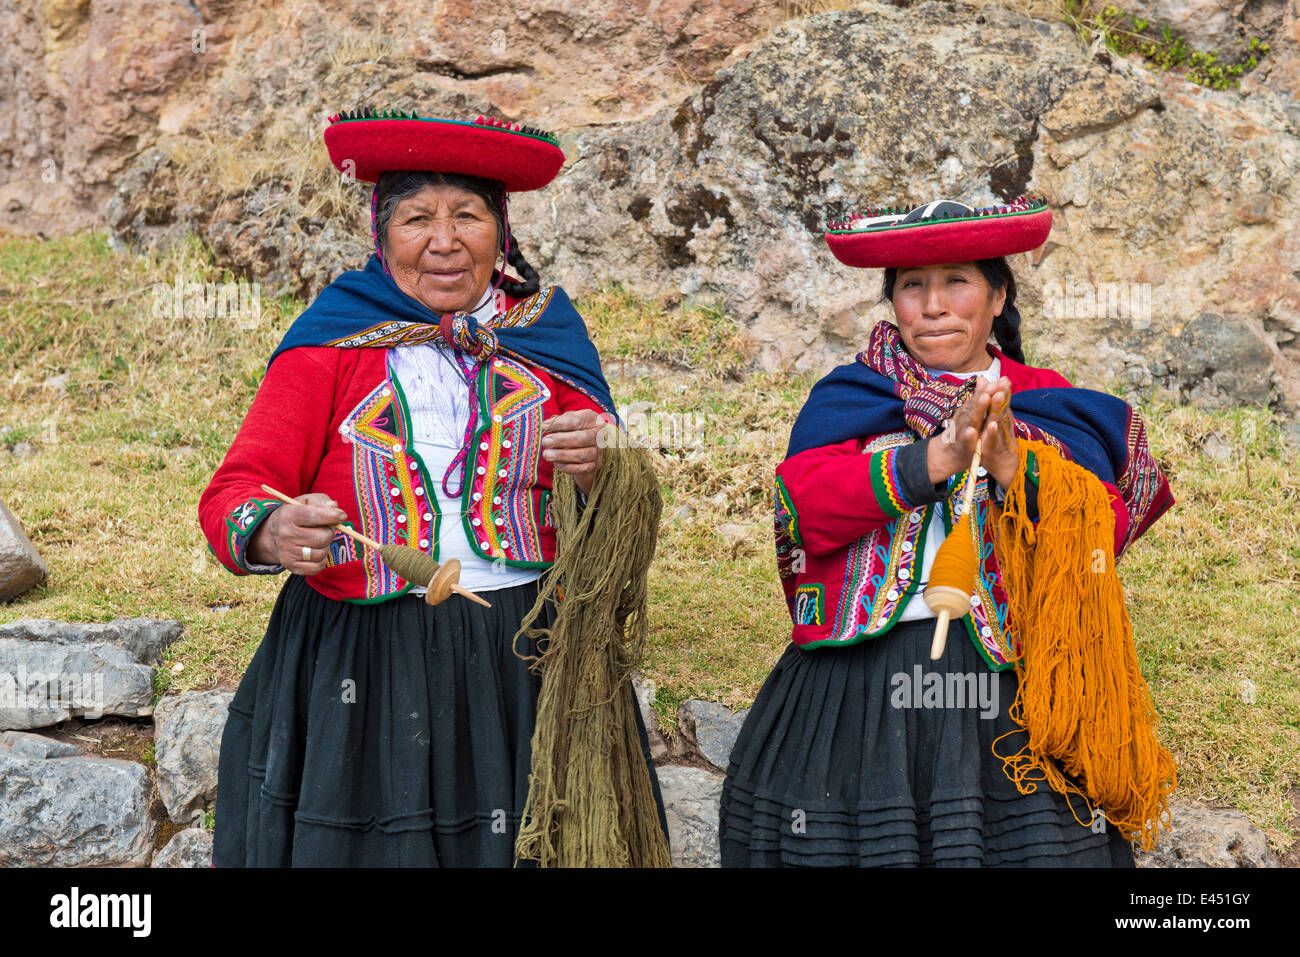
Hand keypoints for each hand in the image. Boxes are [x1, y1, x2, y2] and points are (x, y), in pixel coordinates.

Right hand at [247, 492, 348, 574]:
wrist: (273, 535)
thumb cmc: (297, 515)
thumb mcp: (306, 502)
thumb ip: (321, 502)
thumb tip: (334, 507)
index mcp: (288, 515)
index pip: (312, 516)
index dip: (331, 516)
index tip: (342, 515)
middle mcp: (285, 534)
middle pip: (322, 537)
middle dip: (329, 532)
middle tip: (325, 529)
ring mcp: (287, 552)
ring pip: (321, 553)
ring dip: (326, 546)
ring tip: (318, 540)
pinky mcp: (291, 566)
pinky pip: (318, 566)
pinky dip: (322, 559)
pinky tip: (315, 551)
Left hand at [540, 409, 609, 495]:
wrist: (589, 447)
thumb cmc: (576, 430)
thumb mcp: (568, 421)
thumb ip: (557, 422)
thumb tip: (545, 426)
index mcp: (592, 419)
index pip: (577, 420)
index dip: (560, 424)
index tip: (544, 428)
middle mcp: (598, 435)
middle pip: (582, 438)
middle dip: (561, 441)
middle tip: (546, 442)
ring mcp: (598, 452)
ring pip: (582, 455)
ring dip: (562, 455)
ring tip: (547, 454)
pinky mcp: (595, 466)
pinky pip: (582, 469)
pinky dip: (567, 467)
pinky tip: (556, 463)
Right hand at [926, 376, 1016, 485]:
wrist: (947, 455)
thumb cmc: (962, 432)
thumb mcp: (971, 414)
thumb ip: (977, 397)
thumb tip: (983, 378)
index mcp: (971, 411)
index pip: (982, 398)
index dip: (991, 388)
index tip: (1003, 379)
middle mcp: (966, 418)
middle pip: (977, 405)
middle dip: (985, 393)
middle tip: (994, 384)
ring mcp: (963, 431)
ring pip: (972, 419)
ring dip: (978, 409)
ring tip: (985, 398)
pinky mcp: (962, 446)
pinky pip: (965, 441)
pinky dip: (968, 436)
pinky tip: (972, 431)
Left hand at [977, 376, 1019, 490]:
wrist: (1003, 466)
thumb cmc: (996, 440)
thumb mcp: (995, 420)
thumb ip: (991, 401)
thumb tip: (983, 378)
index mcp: (1000, 419)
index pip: (1001, 402)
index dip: (1002, 390)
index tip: (1004, 378)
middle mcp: (1001, 427)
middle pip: (1001, 410)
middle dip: (1002, 396)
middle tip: (1003, 383)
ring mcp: (997, 439)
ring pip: (997, 423)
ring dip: (997, 410)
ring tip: (997, 398)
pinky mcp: (991, 450)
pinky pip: (990, 441)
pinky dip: (991, 434)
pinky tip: (991, 426)